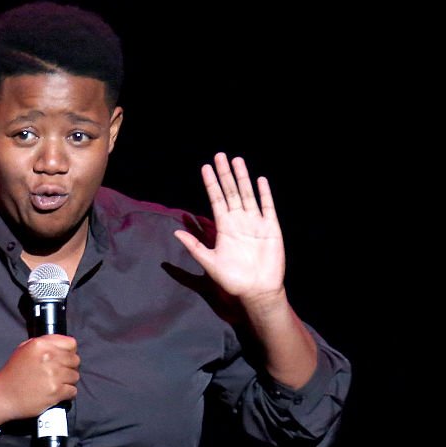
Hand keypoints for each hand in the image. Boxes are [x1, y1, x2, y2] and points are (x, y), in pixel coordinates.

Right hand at [0, 335, 79, 426]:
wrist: (3, 396)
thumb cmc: (13, 374)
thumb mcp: (24, 349)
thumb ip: (44, 343)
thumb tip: (63, 345)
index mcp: (40, 345)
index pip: (71, 343)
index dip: (69, 352)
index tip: (64, 358)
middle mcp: (48, 358)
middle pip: (75, 360)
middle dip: (69, 367)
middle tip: (59, 373)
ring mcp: (53, 375)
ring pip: (75, 376)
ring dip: (68, 381)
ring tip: (56, 383)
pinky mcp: (56, 391)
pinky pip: (73, 391)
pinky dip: (67, 393)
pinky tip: (56, 393)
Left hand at [174, 153, 285, 306]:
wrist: (256, 291)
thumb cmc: (232, 280)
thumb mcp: (210, 263)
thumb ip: (194, 247)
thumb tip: (175, 232)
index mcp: (224, 228)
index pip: (216, 200)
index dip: (211, 184)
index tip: (205, 168)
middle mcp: (239, 222)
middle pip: (230, 192)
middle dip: (225, 174)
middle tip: (219, 155)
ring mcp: (255, 223)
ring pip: (247, 195)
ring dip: (242, 178)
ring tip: (236, 160)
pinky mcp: (270, 228)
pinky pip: (267, 207)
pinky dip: (264, 194)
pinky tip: (260, 180)